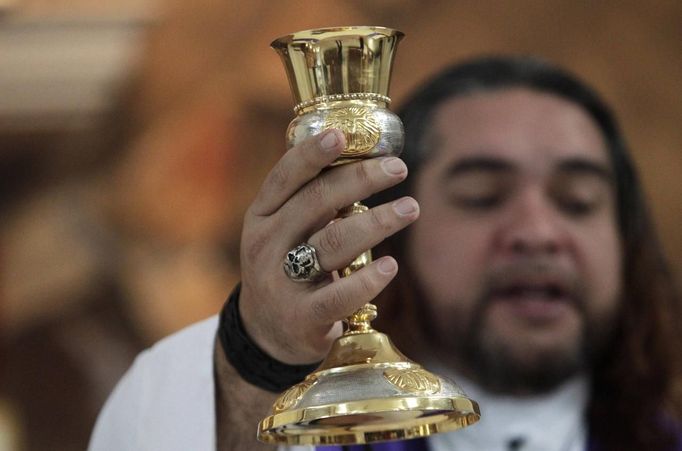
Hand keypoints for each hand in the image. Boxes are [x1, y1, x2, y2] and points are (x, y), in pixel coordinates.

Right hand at [238, 129, 418, 363]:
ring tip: (410, 207)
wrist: (266, 332)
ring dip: (377, 222)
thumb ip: (312, 201)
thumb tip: (364, 158)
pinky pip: (339, 296)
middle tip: (398, 168)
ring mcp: (282, 283)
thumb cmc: (287, 266)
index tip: (342, 136)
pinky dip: (368, 280)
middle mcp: (266, 245)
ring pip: (332, 243)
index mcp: (261, 216)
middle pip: (315, 203)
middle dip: (360, 180)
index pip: (284, 177)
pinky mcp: (302, 318)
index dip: (312, 154)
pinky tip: (391, 266)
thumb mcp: (283, 231)